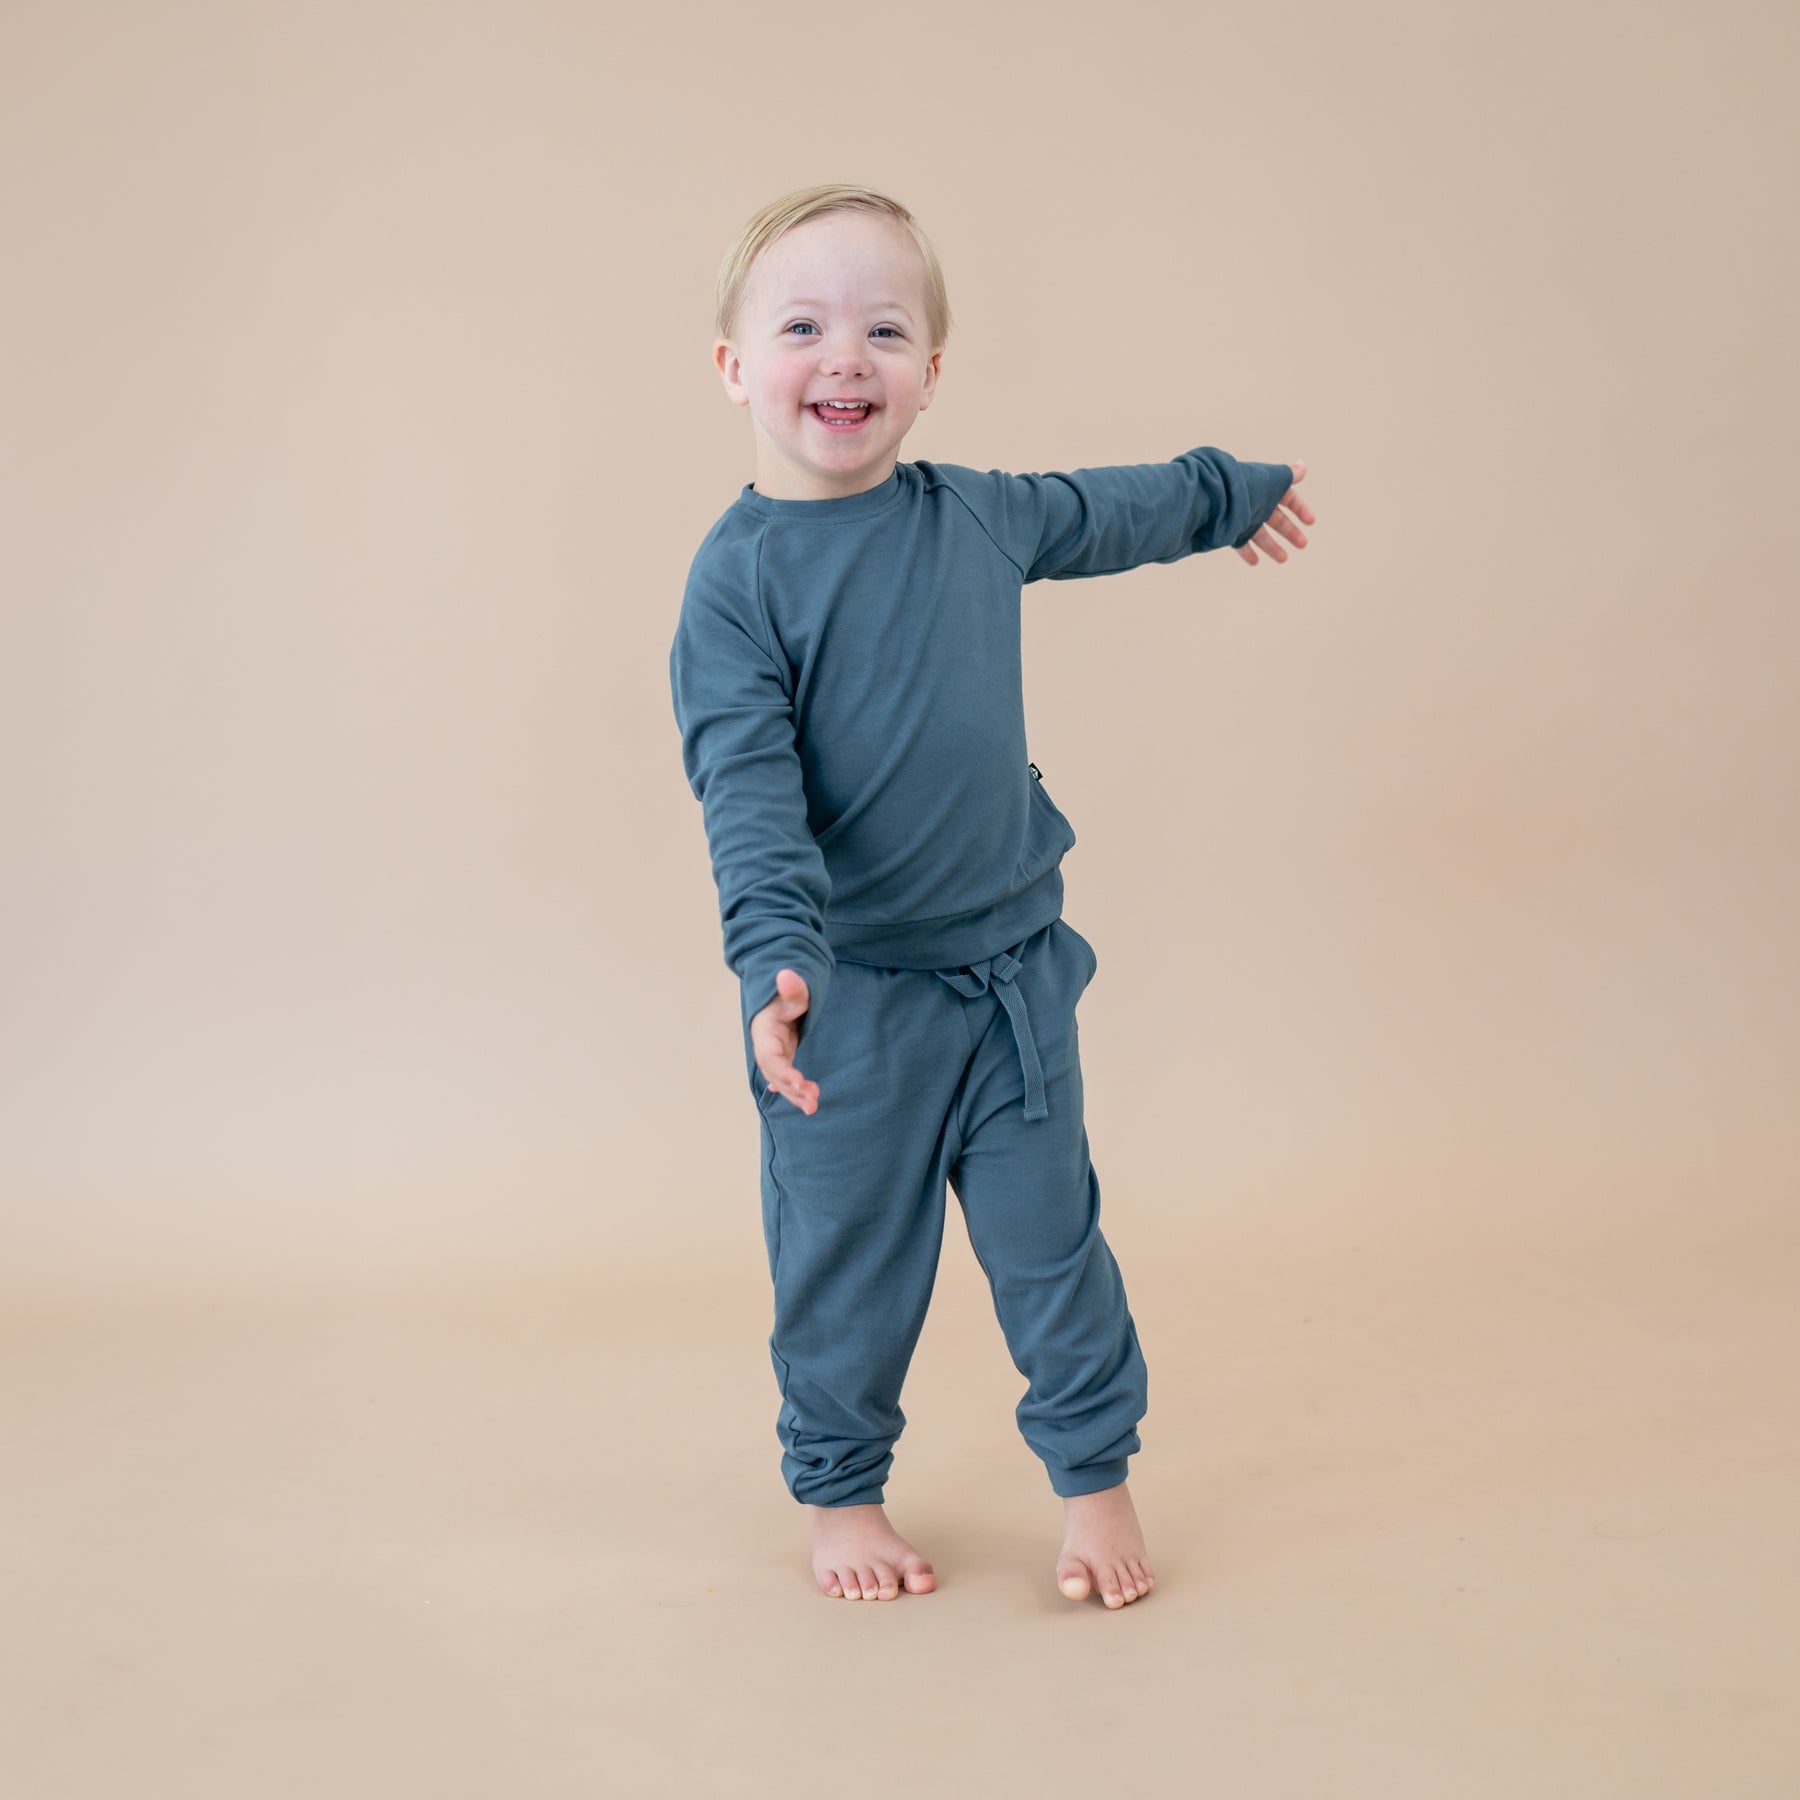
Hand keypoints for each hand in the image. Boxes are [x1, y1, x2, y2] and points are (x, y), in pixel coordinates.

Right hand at [750, 969, 819, 1113]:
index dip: (782, 1071)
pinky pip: (785, 1076)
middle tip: (813, 1102)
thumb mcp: (794, 988)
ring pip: (780, 1078)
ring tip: (813, 1107)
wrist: (782, 990)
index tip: (799, 1082)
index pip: (770, 1056)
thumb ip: (792, 987)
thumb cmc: (789, 990)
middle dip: (791, 1090)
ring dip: (795, 1094)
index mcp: (765, 1031)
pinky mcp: (783, 1054)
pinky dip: (792, 1089)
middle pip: (775, 1072)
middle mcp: (766, 1045)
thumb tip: (786, 976)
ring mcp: (774, 1051)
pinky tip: (800, 1101)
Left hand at [1235, 459, 1314, 564]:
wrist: (1213, 497)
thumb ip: (1289, 476)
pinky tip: (1255, 562)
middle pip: (1276, 518)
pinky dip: (1247, 552)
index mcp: (1266, 488)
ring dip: (1272, 546)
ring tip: (1283, 559)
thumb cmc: (1246, 486)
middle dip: (1290, 531)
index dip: (1300, 509)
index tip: (1311, 522)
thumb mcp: (1272, 480)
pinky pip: (1239, 543)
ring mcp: (1242, 517)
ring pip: (1260, 534)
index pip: (1287, 498)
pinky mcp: (1228, 530)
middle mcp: (1255, 502)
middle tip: (1302, 544)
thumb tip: (1303, 466)